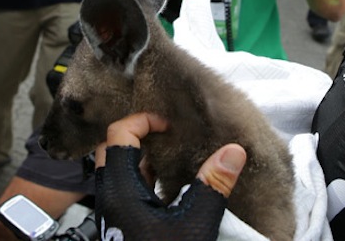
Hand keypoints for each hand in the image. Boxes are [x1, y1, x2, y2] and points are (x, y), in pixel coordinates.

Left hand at [94, 113, 243, 240]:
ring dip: (144, 156)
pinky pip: (128, 187)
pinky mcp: (122, 223)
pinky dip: (146, 176)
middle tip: (171, 134)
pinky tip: (171, 183)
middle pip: (115, 148)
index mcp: (120, 190)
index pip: (119, 134)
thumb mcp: (195, 225)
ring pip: (120, 169)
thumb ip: (212, 185)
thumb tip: (234, 151)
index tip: (171, 125)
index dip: (144, 120)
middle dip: (142, 135)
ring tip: (174, 152)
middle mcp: (110, 196)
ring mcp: (114, 211)